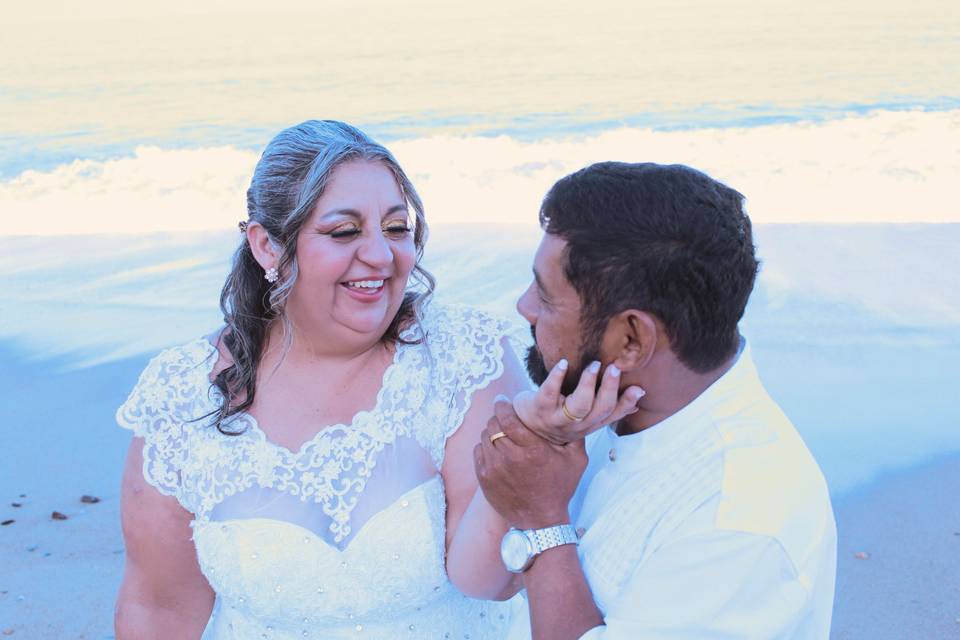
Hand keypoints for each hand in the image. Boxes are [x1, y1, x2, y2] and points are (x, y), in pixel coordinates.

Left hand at [474, 398, 587, 528]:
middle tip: (504, 416)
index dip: (503, 405)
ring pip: (484, 436)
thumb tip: (574, 412)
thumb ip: (576, 435)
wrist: (540, 522)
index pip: (508, 417)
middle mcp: (510, 458)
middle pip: (493, 424)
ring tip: (501, 433)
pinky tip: (496, 450)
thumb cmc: (559, 488)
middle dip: (498, 417)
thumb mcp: (576, 461)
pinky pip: (478, 451)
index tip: (503, 400)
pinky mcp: (484, 478)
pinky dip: (485, 447)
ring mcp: (494, 469)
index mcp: (533, 450)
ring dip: (491, 431)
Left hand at [513, 360, 644, 445]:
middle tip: (614, 366)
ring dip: (588, 384)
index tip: (638, 388)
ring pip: (579, 406)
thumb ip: (606, 408)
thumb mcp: (583, 417)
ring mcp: (557, 419)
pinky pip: (549, 393)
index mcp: (589, 425)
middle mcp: (576, 425)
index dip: (626, 403)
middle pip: (599, 410)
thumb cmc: (557, 415)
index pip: (612, 415)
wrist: (523, 428)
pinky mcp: (539, 409)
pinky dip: (557, 377)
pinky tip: (563, 363)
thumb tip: (638, 395)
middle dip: (609, 389)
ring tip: (594, 365)